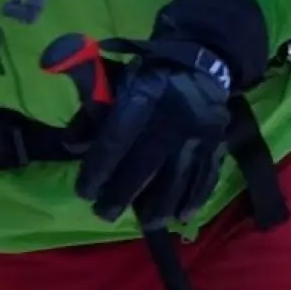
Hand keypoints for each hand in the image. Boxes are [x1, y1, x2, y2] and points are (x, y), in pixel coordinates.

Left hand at [73, 38, 234, 227]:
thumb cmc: (149, 79)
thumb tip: (72, 147)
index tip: (85, 191)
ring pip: (178, 177)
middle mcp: (174, 114)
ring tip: (145, 223)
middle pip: (146, 164)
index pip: (118, 139)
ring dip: (160, 206)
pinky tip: (182, 216)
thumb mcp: (114, 82)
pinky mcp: (218, 142)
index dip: (99, 169)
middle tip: (104, 214)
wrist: (200, 66)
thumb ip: (91, 114)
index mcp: (144, 94)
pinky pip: (207, 176)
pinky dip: (195, 199)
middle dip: (123, 194)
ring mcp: (200, 132)